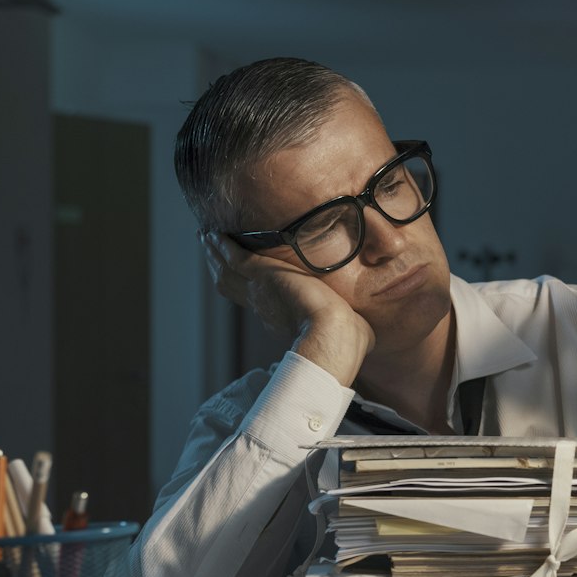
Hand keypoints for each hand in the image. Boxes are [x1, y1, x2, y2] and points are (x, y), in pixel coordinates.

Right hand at [204, 233, 372, 383]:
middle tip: (211, 249)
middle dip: (222, 266)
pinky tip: (214, 233)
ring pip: (229, 269)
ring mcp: (259, 291)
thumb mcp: (346, 331)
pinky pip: (234, 257)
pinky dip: (222, 246)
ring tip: (207, 238)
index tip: (244, 278)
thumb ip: (352, 328)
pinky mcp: (262, 275)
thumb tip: (368, 337)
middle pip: (233, 284)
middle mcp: (264, 306)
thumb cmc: (346, 343)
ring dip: (217, 254)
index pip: (259, 299)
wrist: (333, 338)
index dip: (248, 288)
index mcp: (281, 318)